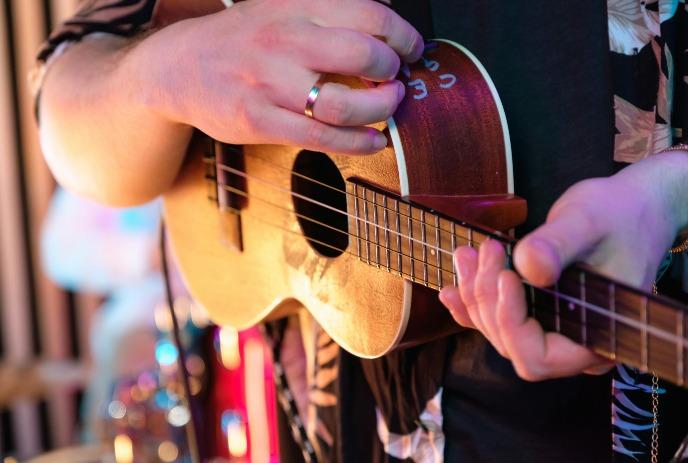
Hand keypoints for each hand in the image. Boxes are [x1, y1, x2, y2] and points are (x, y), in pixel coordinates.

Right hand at [134, 0, 422, 153]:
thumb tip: (385, 20)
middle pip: (363, 55)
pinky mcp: (259, 121)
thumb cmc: (239, 40)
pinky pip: (321, 139)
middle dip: (392, 73)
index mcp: (294, 7)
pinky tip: (374, 141)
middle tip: (395, 81)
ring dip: (381, 111)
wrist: (178, 67)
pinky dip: (359, 143)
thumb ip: (326, 11)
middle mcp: (284, 41)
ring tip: (387, 110)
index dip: (402, 35)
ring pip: (345, 104)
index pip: (368, 14)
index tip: (412, 50)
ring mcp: (270, 84)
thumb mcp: (279, 7)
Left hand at [439, 153, 687, 380]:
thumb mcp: (588, 222)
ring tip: (467, 253)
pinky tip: (449, 289)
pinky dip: (470, 304)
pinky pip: (497, 319)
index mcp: (596, 338)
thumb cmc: (619, 215)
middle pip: (509, 342)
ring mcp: (552, 330)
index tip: (505, 276)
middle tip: (486, 249)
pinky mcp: (537, 312)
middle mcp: (571, 343)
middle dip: (487, 297)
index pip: (537, 356)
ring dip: (475, 293)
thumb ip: (558, 245)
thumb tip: (529, 267)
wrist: (629, 208)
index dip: (511, 322)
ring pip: (498, 329)